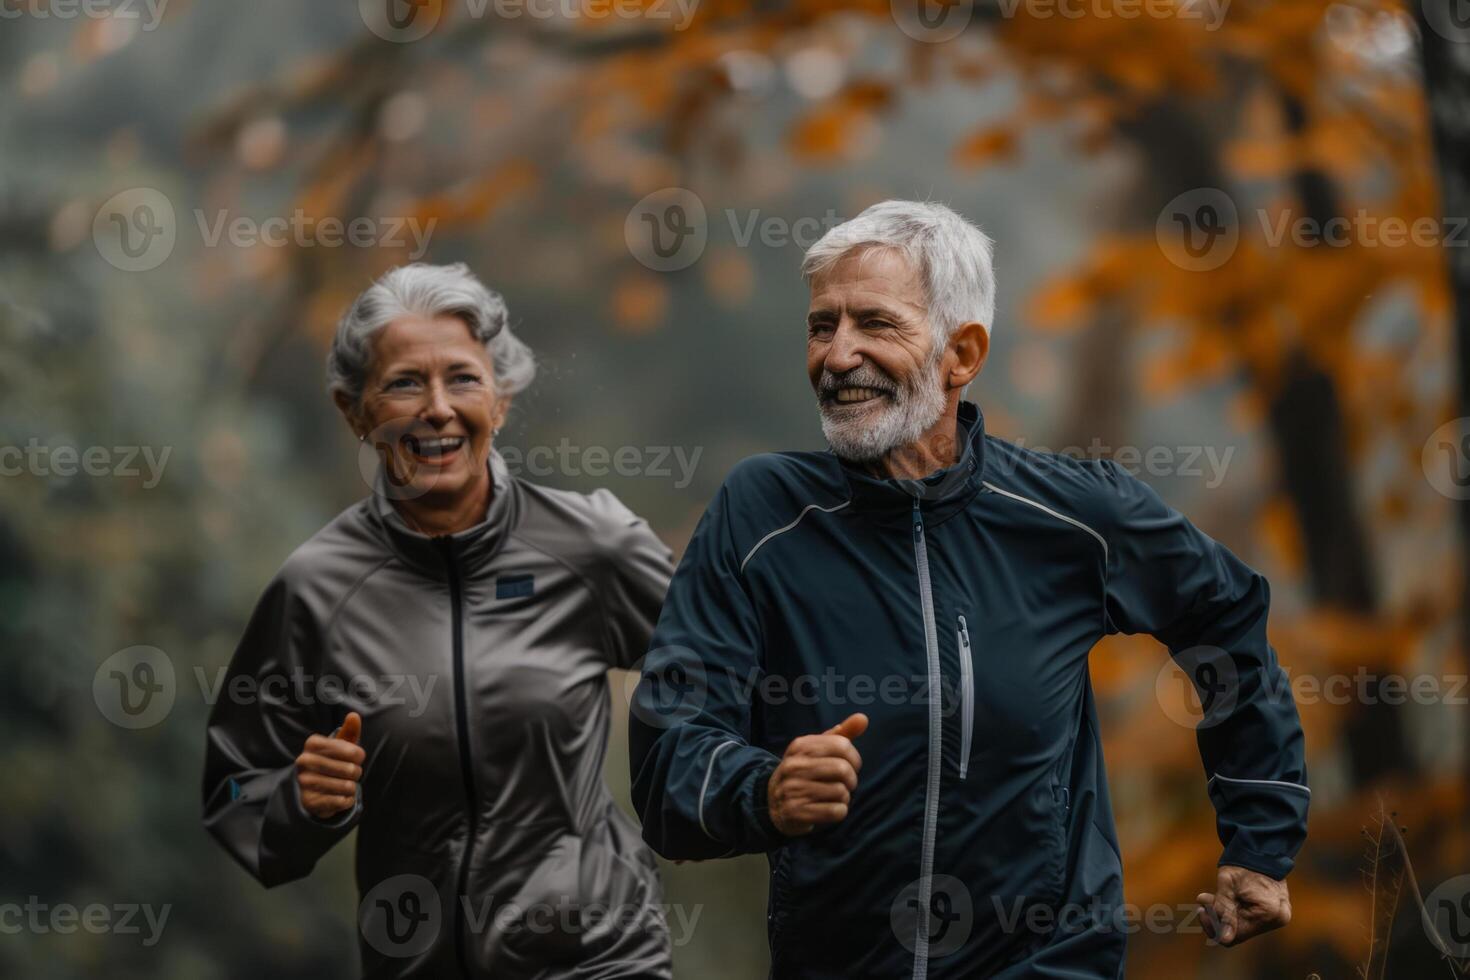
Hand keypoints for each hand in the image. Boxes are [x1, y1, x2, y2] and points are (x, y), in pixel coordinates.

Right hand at [296, 711, 365, 819]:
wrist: (313, 788)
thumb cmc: (332, 760)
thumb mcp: (340, 744)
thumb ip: (349, 731)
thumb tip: (354, 715)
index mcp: (312, 743)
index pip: (353, 751)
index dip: (359, 756)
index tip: (355, 757)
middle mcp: (304, 761)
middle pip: (351, 770)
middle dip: (356, 773)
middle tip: (351, 773)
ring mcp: (305, 782)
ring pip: (348, 787)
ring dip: (352, 787)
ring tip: (345, 784)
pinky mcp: (309, 801)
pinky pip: (342, 801)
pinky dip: (347, 800)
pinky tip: (340, 796)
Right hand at [767, 713, 867, 835]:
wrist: (773, 802)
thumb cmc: (805, 772)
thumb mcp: (817, 750)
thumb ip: (841, 734)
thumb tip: (863, 718)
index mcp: (800, 746)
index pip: (842, 745)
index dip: (854, 757)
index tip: (851, 765)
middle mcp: (794, 765)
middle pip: (843, 769)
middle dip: (851, 779)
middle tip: (845, 784)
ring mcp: (793, 789)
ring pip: (841, 792)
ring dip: (844, 797)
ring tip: (833, 796)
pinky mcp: (796, 811)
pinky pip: (835, 811)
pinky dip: (839, 812)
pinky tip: (829, 808)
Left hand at [1197, 864, 1290, 945]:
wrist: (1260, 849)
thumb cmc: (1243, 864)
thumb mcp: (1227, 885)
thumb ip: (1224, 911)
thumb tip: (1224, 940)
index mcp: (1269, 913)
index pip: (1235, 936)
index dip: (1214, 926)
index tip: (1201, 911)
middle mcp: (1278, 919)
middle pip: (1238, 931)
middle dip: (1217, 916)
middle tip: (1204, 899)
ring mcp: (1278, 916)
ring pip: (1242, 925)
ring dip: (1224, 912)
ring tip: (1209, 896)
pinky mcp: (1274, 912)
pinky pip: (1249, 918)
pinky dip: (1235, 910)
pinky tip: (1224, 897)